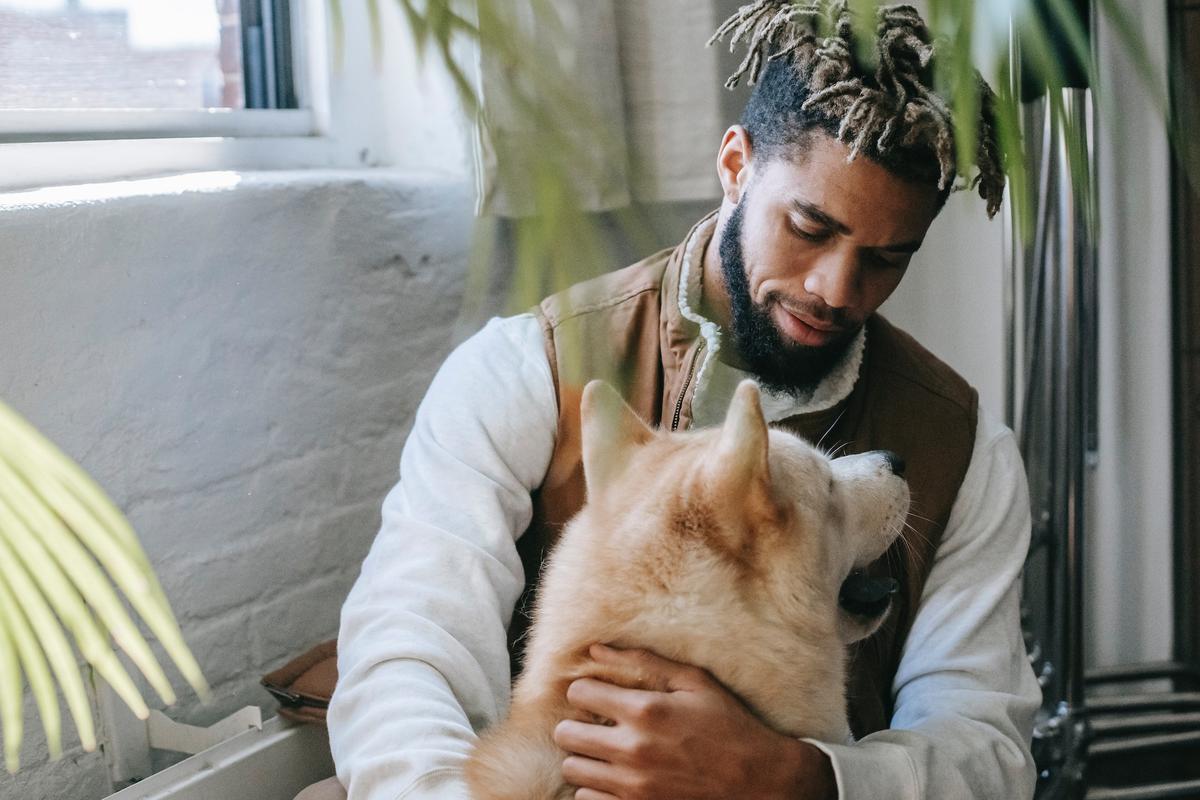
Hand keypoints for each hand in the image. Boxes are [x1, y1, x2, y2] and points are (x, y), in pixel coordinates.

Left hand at [552, 644, 837, 799]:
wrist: (759, 779)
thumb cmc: (729, 725)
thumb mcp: (694, 682)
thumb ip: (643, 661)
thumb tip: (597, 648)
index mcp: (645, 710)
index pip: (579, 692)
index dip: (586, 690)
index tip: (598, 695)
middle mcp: (633, 749)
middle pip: (566, 733)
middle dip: (577, 724)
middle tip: (596, 724)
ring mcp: (632, 785)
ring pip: (572, 769)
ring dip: (584, 757)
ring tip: (604, 751)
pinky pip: (586, 799)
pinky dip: (594, 788)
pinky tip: (614, 776)